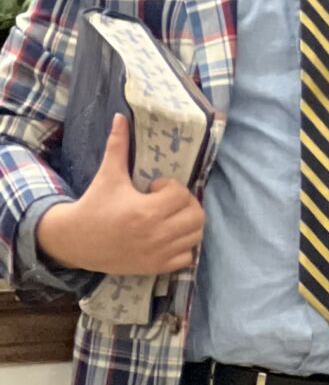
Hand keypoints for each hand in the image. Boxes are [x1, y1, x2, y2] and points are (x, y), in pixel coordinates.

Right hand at [37, 115, 204, 277]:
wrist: (74, 240)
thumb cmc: (94, 204)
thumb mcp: (108, 175)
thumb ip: (118, 146)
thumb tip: (121, 117)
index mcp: (145, 211)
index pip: (181, 194)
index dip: (171, 187)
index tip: (155, 187)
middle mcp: (155, 234)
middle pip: (196, 215)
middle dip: (186, 204)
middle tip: (168, 201)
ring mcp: (157, 254)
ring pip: (196, 236)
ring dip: (189, 223)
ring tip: (171, 216)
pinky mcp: (155, 267)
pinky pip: (187, 258)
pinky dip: (184, 246)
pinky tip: (169, 236)